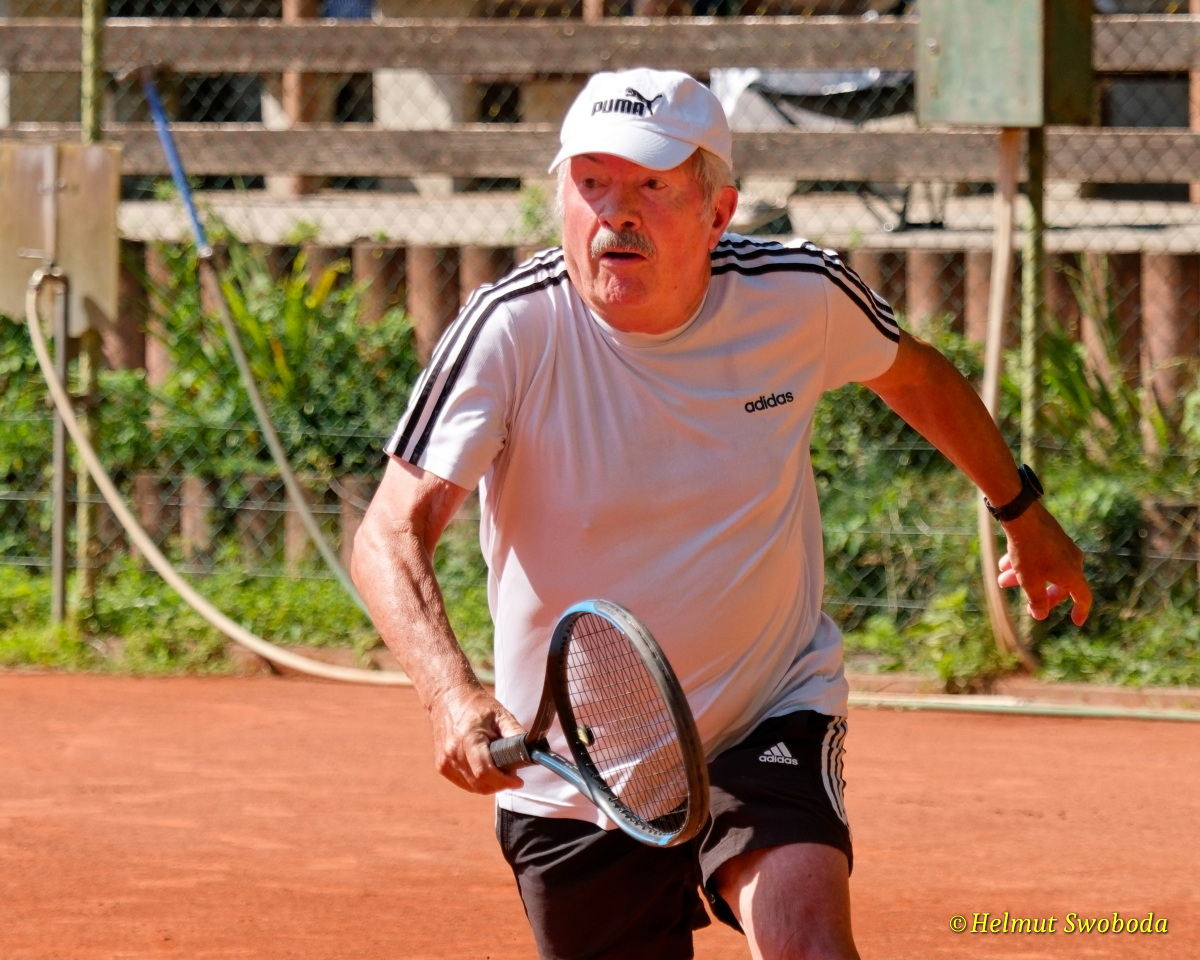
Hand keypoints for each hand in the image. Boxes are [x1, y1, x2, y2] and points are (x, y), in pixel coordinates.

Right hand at [427, 681, 525, 794]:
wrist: (448, 698)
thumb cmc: (476, 706)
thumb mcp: (500, 715)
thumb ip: (516, 734)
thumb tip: (532, 752)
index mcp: (467, 738)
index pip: (485, 772)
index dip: (504, 781)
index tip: (519, 781)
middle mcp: (453, 752)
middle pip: (480, 783)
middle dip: (500, 784)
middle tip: (512, 775)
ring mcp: (445, 761)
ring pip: (473, 787)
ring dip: (490, 785)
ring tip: (500, 770)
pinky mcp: (442, 766)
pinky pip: (464, 784)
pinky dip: (478, 782)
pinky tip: (487, 770)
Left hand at [996, 503, 1091, 625]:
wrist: (1023, 515)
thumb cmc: (1029, 551)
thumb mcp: (1030, 580)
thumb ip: (1037, 600)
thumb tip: (1040, 615)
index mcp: (1073, 573)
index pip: (1083, 597)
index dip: (1081, 610)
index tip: (1076, 621)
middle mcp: (1073, 560)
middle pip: (1060, 585)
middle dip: (1040, 594)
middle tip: (1026, 604)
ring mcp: (1063, 546)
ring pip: (1045, 569)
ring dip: (1024, 577)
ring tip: (1001, 580)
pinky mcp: (1052, 536)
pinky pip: (1040, 555)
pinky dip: (1024, 562)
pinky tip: (1003, 564)